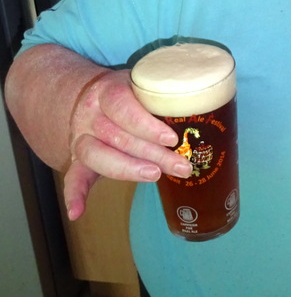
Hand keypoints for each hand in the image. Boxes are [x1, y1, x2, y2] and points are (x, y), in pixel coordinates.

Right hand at [64, 69, 191, 220]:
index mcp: (108, 91)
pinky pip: (73, 175)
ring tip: (154, 177)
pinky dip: (74, 194)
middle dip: (152, 154)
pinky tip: (77, 212)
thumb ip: (165, 95)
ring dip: (127, 170)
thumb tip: (213, 110)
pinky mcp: (77, 158)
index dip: (146, 124)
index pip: (122, 106)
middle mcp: (90, 114)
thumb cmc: (131, 93)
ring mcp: (81, 137)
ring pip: (97, 155)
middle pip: (118, 136)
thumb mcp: (144, 84)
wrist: (89, 94)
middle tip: (181, 166)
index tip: (171, 138)